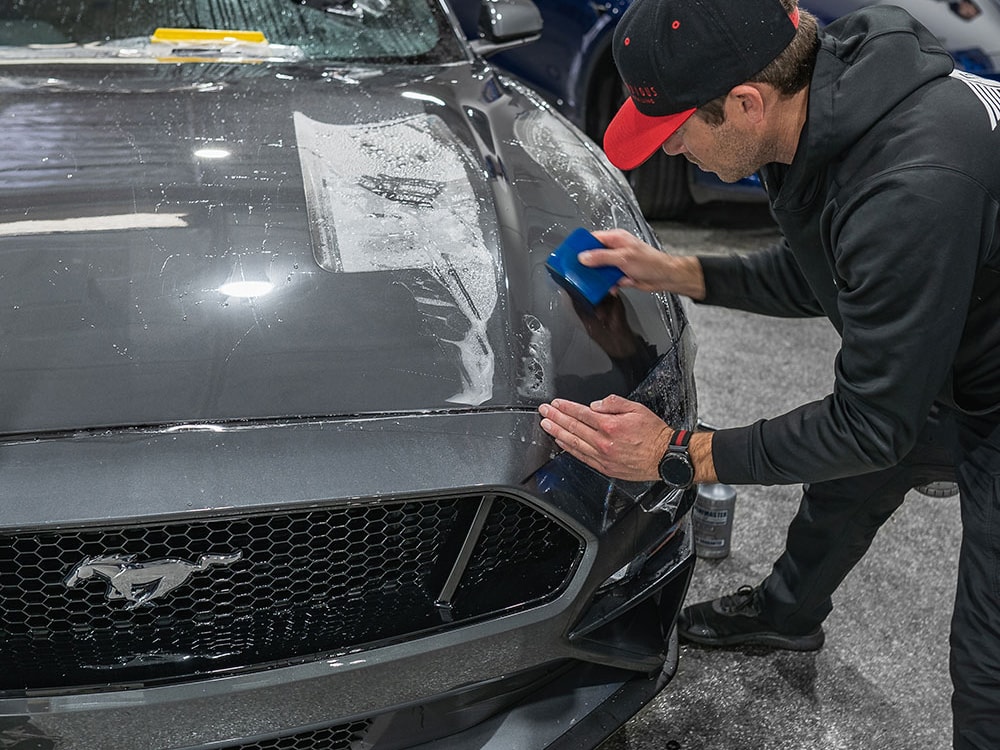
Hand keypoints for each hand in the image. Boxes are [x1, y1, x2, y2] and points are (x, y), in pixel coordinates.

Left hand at [538, 394, 670, 481]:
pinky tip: (562, 443)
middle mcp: (604, 441)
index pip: (582, 413)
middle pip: (574, 427)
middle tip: (544, 412)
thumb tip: (596, 405)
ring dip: (558, 433)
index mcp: (611, 425)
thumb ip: (614, 403)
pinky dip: (569, 449)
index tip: (556, 404)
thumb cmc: (654, 434)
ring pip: (574, 443)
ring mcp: (603, 456)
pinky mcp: (605, 467)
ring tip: (546, 426)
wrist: (665, 457)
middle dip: (556, 418)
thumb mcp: (637, 409)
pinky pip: (582, 457)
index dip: (566, 407)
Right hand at [580, 229, 705, 299]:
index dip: (581, 246)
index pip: (593, 239)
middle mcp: (615, 249)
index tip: (571, 253)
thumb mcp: (622, 258)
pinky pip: (607, 280)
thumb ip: (601, 258)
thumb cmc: (650, 262)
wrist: (664, 277)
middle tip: (578, 271)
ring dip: (598, 277)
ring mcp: (617, 262)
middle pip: (594, 256)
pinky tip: (610, 288)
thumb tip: (583, 257)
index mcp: (616, 239)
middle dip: (587, 265)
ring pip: (600, 269)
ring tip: (593, 282)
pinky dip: (607, 285)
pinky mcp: (620, 274)